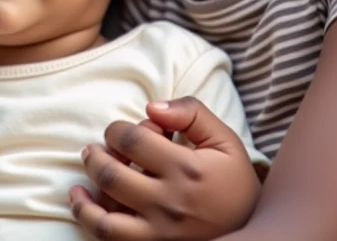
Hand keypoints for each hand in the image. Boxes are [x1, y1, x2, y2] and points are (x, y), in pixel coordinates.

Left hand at [70, 97, 260, 239]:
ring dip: (83, 197)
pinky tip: (83, 204)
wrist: (255, 233)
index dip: (118, 130)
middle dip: (95, 156)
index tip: (120, 131)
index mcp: (186, 169)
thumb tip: (151, 107)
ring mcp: (160, 234)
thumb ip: (190, 113)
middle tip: (93, 149)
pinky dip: (90, 222)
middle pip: (112, 175)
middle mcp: (170, 203)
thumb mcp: (224, 140)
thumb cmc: (234, 181)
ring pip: (104, 219)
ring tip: (82, 182)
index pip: (132, 140)